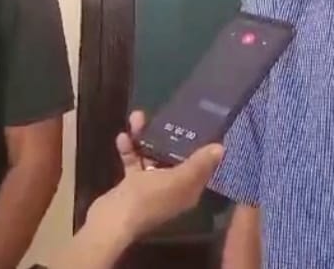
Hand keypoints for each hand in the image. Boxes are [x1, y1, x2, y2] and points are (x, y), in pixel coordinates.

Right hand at [86, 111, 224, 240]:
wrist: (111, 219)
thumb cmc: (149, 198)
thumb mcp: (178, 179)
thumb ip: (198, 163)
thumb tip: (221, 148)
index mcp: (188, 190)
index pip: (201, 167)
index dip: (202, 147)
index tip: (200, 124)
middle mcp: (172, 189)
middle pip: (175, 158)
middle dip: (169, 136)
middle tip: (166, 114)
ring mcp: (151, 187)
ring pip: (152, 157)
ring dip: (146, 138)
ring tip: (138, 118)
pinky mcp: (132, 185)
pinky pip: (134, 162)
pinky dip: (130, 149)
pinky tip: (123, 136)